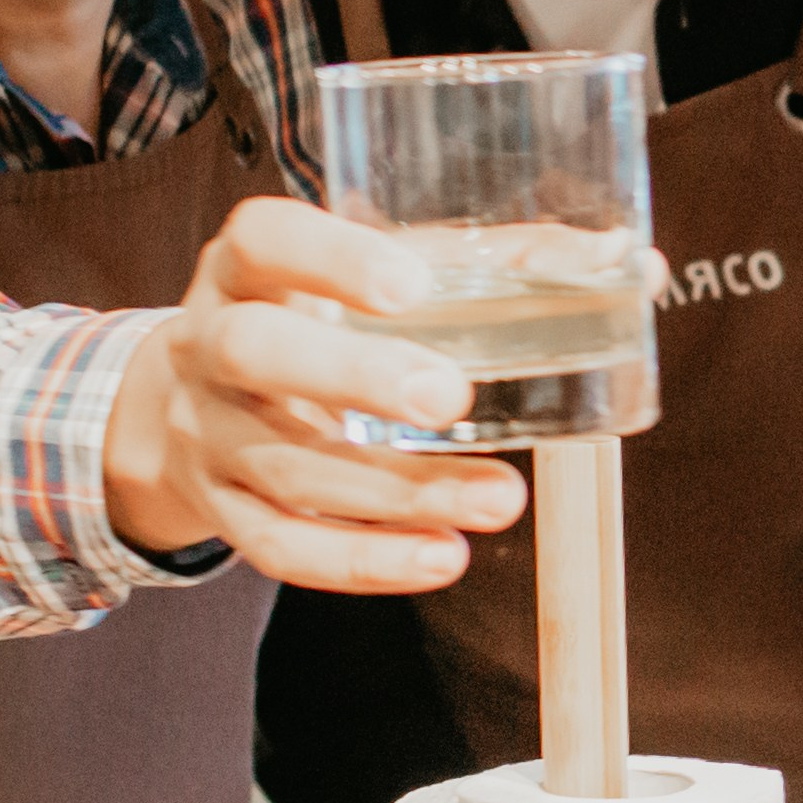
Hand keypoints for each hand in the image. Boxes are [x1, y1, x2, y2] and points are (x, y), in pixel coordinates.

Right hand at [104, 197, 528, 592]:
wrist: (181, 403)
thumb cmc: (309, 320)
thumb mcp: (365, 276)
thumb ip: (481, 264)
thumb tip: (620, 257)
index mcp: (244, 269)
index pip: (264, 242)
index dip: (330, 259)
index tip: (410, 285)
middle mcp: (209, 345)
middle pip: (257, 354)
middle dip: (353, 376)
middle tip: (450, 397)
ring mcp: (208, 436)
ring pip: (287, 466)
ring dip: (395, 490)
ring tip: (499, 498)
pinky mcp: (222, 510)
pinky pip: (280, 547)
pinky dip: (361, 561)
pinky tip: (439, 556)